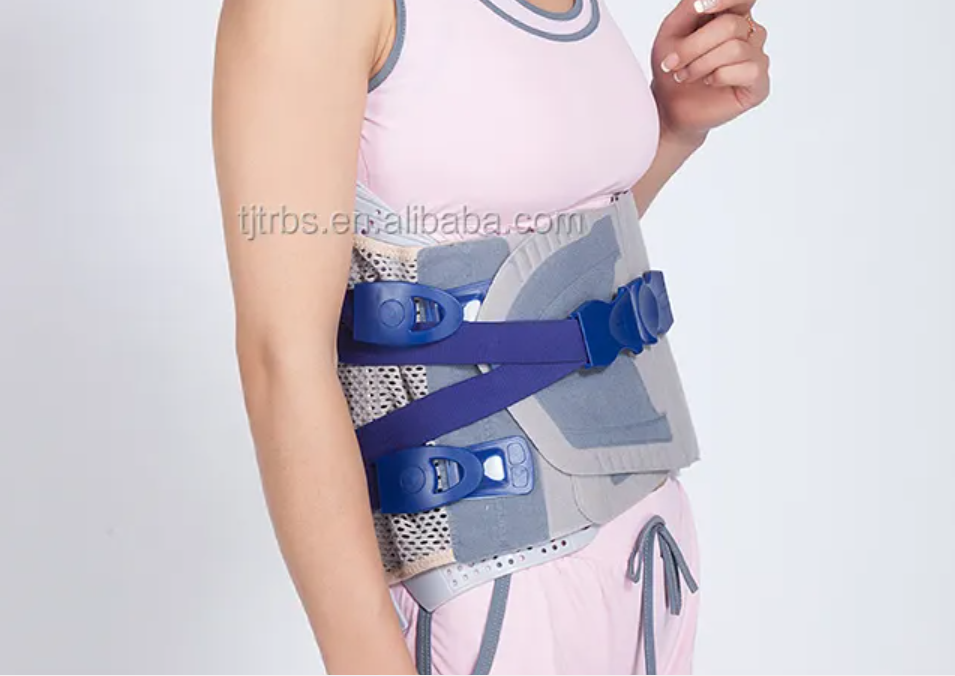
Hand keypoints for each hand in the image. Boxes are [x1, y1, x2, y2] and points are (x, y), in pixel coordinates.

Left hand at [651, 0, 769, 145]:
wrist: (670, 107)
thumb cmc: (672, 68)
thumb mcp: (672, 31)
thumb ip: (689, 6)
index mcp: (731, 15)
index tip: (700, 8)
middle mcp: (749, 33)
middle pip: (731, 26)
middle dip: (694, 47)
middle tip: (672, 63)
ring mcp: (757, 57)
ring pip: (735, 48)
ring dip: (701, 64)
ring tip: (685, 76)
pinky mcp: (760, 83)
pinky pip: (748, 70)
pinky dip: (720, 77)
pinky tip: (709, 83)